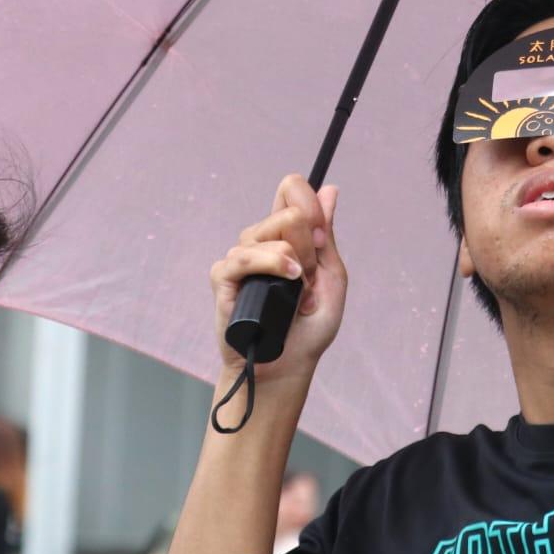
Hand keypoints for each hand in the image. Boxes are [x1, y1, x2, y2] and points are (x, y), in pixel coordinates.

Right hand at [209, 174, 346, 382]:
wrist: (288, 364)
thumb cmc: (309, 325)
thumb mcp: (330, 275)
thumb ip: (325, 233)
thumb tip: (330, 190)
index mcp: (286, 235)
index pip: (291, 190)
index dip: (310, 206)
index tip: (321, 238)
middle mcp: (261, 240)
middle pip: (289, 212)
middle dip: (308, 248)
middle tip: (308, 280)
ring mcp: (241, 257)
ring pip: (268, 234)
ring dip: (293, 263)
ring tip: (298, 291)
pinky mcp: (223, 277)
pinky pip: (243, 257)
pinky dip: (269, 264)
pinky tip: (288, 278)